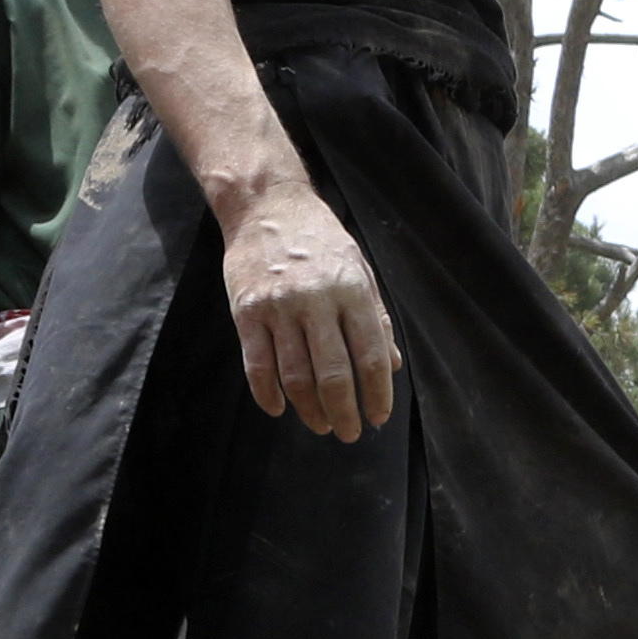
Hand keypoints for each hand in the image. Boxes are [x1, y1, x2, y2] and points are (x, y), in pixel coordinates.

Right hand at [216, 167, 400, 442]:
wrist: (264, 205)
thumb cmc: (319, 238)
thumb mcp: (358, 268)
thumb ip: (375, 317)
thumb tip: (390, 365)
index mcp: (351, 290)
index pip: (370, 355)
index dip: (376, 393)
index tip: (378, 417)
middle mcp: (315, 301)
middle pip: (333, 373)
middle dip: (344, 411)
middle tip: (349, 433)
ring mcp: (278, 308)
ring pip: (295, 375)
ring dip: (309, 409)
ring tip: (320, 425)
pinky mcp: (246, 312)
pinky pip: (258, 365)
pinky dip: (268, 394)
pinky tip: (279, 409)